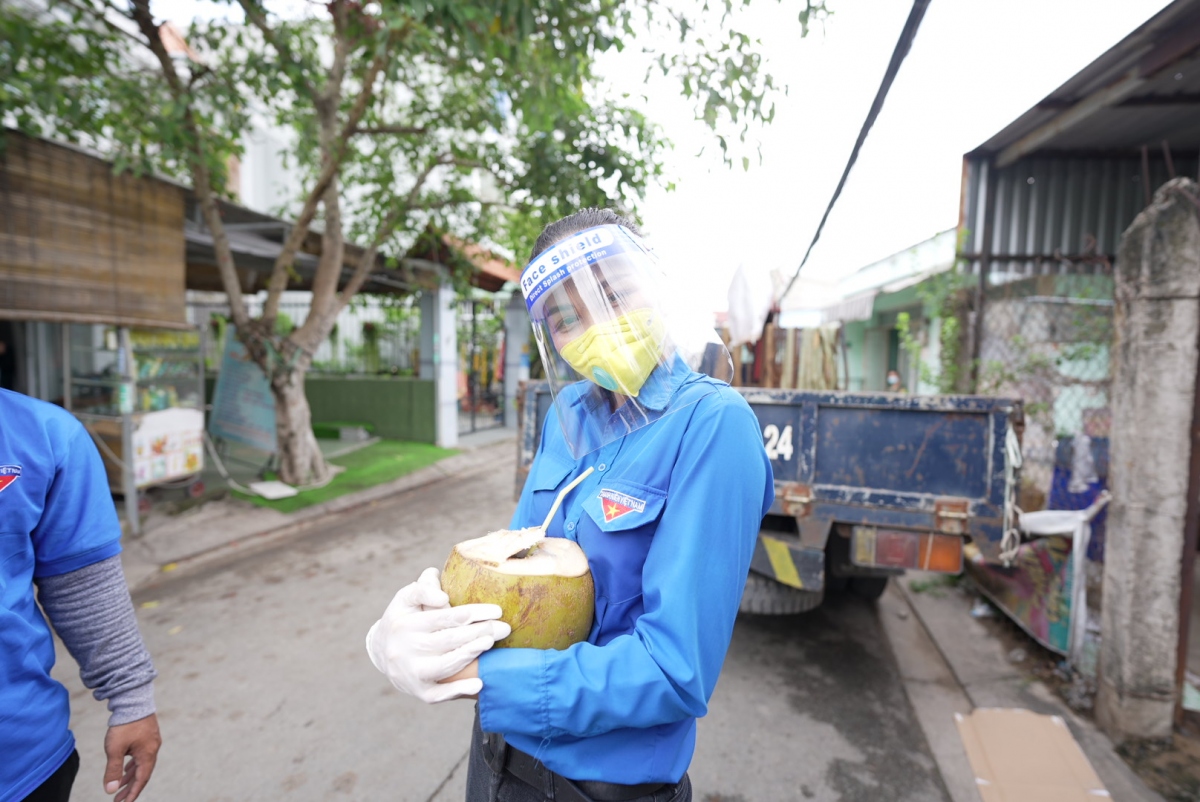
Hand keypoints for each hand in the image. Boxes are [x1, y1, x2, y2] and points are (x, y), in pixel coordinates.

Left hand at [103, 713, 160, 801]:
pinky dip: (132, 764)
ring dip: (130, 776)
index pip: (141, 780)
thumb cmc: (124, 725)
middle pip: (142, 773)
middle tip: (119, 800)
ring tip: (120, 786)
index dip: (133, 793)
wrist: (133, 699)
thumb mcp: (115, 749)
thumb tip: (111, 790)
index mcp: (148, 754)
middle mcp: (153, 749)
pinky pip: (140, 755)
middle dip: (130, 787)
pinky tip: (126, 766)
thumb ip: (113, 771)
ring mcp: (150, 741)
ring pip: (141, 764)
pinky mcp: (146, 735)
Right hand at [366, 567, 508, 702]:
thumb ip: (424, 588)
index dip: (472, 613)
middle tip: (504, 628)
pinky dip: (457, 690)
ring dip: (470, 654)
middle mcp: (405, 649)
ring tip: (490, 643)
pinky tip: (478, 684)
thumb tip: (442, 595)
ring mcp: (411, 672)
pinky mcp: (417, 691)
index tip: (496, 610)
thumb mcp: (406, 597)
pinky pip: (438, 695)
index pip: (444, 617)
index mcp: (405, 623)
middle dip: (479, 632)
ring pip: (445, 665)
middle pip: (448, 640)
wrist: (381, 651)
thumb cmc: (403, 617)